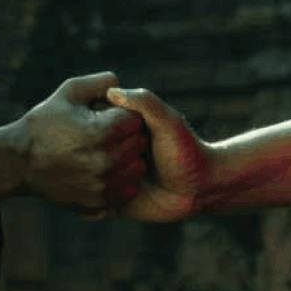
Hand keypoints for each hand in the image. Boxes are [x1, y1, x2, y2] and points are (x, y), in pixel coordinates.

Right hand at [17, 71, 146, 212]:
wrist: (18, 162)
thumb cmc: (44, 123)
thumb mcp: (69, 92)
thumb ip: (102, 83)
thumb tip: (124, 88)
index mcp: (101, 131)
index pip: (136, 119)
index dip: (124, 114)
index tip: (109, 116)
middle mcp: (105, 160)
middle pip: (140, 143)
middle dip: (128, 135)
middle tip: (108, 134)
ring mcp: (102, 184)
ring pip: (137, 168)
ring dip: (128, 159)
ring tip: (107, 152)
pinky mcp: (98, 201)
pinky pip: (126, 190)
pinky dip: (120, 180)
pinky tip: (105, 171)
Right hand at [102, 87, 208, 224]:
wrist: (198, 190)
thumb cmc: (186, 151)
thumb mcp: (168, 121)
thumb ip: (144, 102)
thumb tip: (111, 92)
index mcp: (124, 128)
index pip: (99, 120)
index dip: (110, 126)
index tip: (137, 136)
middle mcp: (113, 151)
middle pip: (93, 149)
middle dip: (112, 154)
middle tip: (144, 159)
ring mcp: (111, 175)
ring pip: (92, 175)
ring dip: (110, 176)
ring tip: (141, 175)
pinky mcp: (111, 198)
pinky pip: (96, 198)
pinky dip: (105, 195)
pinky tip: (131, 191)